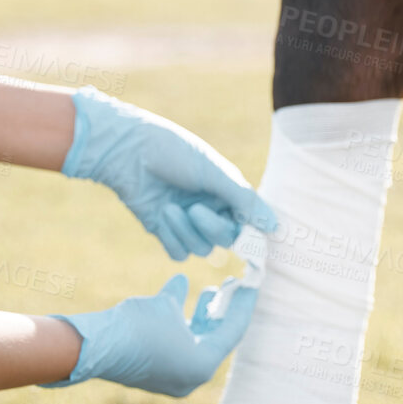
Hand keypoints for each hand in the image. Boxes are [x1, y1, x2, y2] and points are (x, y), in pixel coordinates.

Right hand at [39, 273, 258, 395]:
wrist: (94, 346)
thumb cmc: (137, 324)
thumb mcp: (165, 305)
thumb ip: (180, 296)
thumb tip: (183, 281)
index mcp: (202, 365)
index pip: (232, 331)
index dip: (242, 305)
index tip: (252, 285)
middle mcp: (191, 377)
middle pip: (217, 339)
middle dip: (223, 311)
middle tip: (231, 287)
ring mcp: (172, 378)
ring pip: (197, 343)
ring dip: (203, 317)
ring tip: (209, 292)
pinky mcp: (155, 375)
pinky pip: (178, 348)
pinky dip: (182, 327)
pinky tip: (179, 303)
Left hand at [62, 86, 278, 259]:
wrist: (127, 150)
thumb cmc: (173, 152)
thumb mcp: (214, 173)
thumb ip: (244, 201)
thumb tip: (275, 227)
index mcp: (227, 191)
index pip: (248, 223)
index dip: (249, 234)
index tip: (247, 240)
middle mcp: (211, 208)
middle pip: (225, 239)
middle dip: (211, 228)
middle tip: (194, 209)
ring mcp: (187, 222)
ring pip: (201, 249)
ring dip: (187, 232)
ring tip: (169, 208)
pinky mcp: (164, 231)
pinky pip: (178, 253)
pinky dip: (172, 238)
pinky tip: (162, 216)